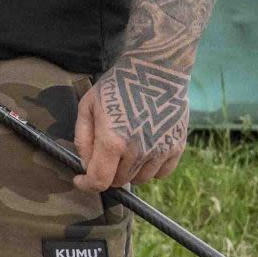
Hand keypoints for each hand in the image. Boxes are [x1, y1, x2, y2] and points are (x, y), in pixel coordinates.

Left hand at [72, 54, 190, 191]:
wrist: (155, 71)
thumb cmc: (117, 86)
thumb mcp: (88, 107)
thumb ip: (83, 138)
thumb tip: (85, 164)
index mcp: (113, 140)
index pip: (99, 180)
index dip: (86, 185)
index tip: (80, 180)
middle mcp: (138, 150)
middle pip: (118, 181)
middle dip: (106, 173)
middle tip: (103, 155)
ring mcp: (160, 150)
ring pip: (139, 179)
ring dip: (128, 171)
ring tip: (124, 148)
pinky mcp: (177, 147)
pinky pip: (161, 173)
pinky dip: (149, 169)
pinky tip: (142, 151)